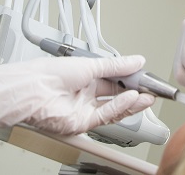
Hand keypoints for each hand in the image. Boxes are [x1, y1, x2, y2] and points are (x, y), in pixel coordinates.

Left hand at [0, 55, 154, 134]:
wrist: (32, 89)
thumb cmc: (49, 73)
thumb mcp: (90, 64)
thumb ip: (116, 66)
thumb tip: (136, 60)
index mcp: (86, 76)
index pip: (115, 78)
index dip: (132, 77)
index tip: (147, 75)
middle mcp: (85, 93)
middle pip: (117, 94)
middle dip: (136, 91)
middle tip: (152, 88)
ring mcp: (84, 109)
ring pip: (114, 107)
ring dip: (132, 102)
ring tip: (147, 95)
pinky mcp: (82, 123)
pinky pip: (106, 115)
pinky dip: (121, 107)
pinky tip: (132, 99)